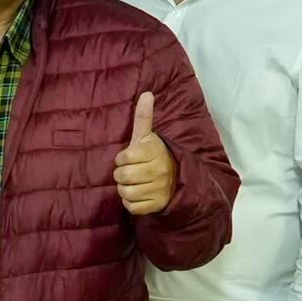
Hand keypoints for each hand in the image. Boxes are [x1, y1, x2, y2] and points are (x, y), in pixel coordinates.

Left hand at [113, 88, 175, 215]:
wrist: (179, 177)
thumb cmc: (155, 155)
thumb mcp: (148, 136)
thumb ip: (144, 117)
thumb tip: (146, 93)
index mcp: (153, 151)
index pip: (122, 158)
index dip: (122, 159)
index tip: (131, 158)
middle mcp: (157, 170)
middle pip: (122, 176)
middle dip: (122, 175)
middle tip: (131, 172)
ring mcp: (158, 188)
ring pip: (125, 193)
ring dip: (125, 189)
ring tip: (134, 183)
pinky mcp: (157, 204)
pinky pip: (132, 207)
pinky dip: (131, 203)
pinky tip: (138, 194)